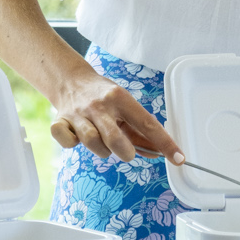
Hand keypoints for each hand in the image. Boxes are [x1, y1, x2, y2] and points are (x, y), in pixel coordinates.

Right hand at [49, 67, 184, 165]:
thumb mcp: (124, 106)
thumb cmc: (104, 97)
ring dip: (101, 150)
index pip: (147, 124)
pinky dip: (72, 143)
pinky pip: (67, 142)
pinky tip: (76, 135)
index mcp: (120, 98)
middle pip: (115, 139)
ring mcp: (79, 113)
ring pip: (93, 143)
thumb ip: (138, 130)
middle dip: (125, 152)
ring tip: (101, 140)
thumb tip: (157, 153)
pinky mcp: (60, 122)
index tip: (179, 159)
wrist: (70, 80)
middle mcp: (100, 105)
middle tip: (126, 151)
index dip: (165, 144)